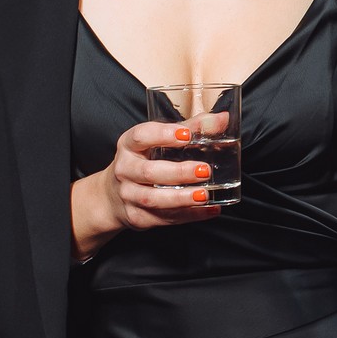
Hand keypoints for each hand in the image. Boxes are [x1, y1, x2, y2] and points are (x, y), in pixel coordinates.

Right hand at [70, 119, 221, 260]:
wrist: (113, 196)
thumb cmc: (143, 161)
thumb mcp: (158, 141)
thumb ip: (190, 128)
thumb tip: (223, 119)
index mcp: (129, 145)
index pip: (141, 136)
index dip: (163, 135)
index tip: (186, 135)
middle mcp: (125, 169)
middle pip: (149, 172)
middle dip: (179, 173)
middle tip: (204, 170)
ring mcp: (128, 195)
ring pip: (154, 199)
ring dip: (181, 198)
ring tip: (205, 195)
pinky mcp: (137, 216)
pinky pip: (163, 218)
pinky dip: (188, 215)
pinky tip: (208, 210)